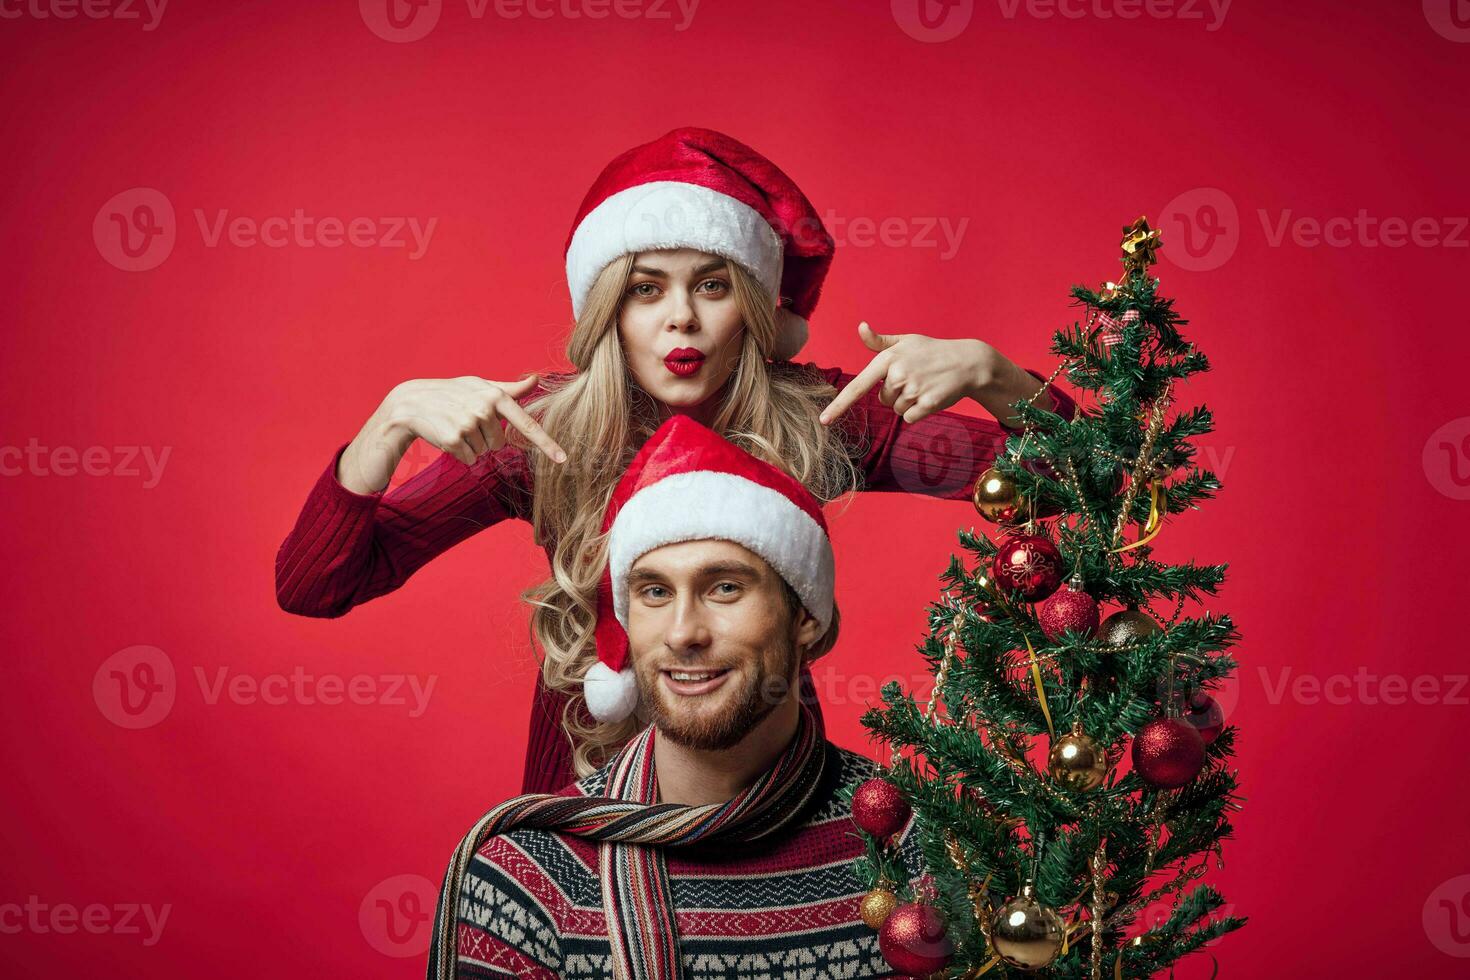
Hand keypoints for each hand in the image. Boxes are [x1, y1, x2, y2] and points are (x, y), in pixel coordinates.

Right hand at [339, 374, 565, 493]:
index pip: (526, 424)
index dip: (546, 443)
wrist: (411, 403)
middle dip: (485, 438)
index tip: (563, 459)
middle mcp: (484, 409)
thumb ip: (509, 389)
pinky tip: (446, 436)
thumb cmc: (451, 394)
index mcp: (495, 396)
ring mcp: (468, 425)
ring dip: (470, 445)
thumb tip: (536, 378)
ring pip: (483, 452)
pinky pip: (468, 458)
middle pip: (500, 444)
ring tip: (454, 426)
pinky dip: (458, 452)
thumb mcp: (479, 387)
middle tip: (465, 422)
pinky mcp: (452, 440)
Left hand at [819, 322, 999, 425]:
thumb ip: (880, 341)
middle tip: (916, 378)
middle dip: (897, 394)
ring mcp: (913, 390)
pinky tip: (931, 396)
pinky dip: (919, 412)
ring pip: (897, 410)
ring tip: (925, 385)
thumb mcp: (906, 341)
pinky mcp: (927, 404)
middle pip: (883, 400)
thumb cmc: (932, 351)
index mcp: (888, 358)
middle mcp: (898, 374)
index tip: (824, 420)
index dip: (839, 404)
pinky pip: (910, 418)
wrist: (968, 362)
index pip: (858, 386)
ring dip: (909, 402)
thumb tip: (861, 327)